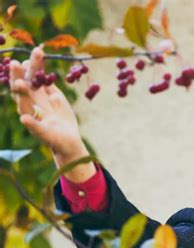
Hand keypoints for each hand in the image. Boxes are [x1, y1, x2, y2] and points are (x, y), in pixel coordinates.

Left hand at [9, 47, 90, 168]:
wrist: (67, 140)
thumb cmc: (57, 141)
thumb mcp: (48, 137)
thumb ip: (36, 127)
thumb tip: (24, 119)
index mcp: (27, 112)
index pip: (20, 99)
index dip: (20, 90)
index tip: (21, 82)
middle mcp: (30, 102)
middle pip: (23, 85)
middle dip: (20, 74)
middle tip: (18, 63)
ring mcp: (38, 96)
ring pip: (33, 78)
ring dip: (34, 65)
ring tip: (37, 51)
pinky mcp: (48, 93)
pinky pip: (44, 78)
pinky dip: (41, 67)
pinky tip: (40, 54)